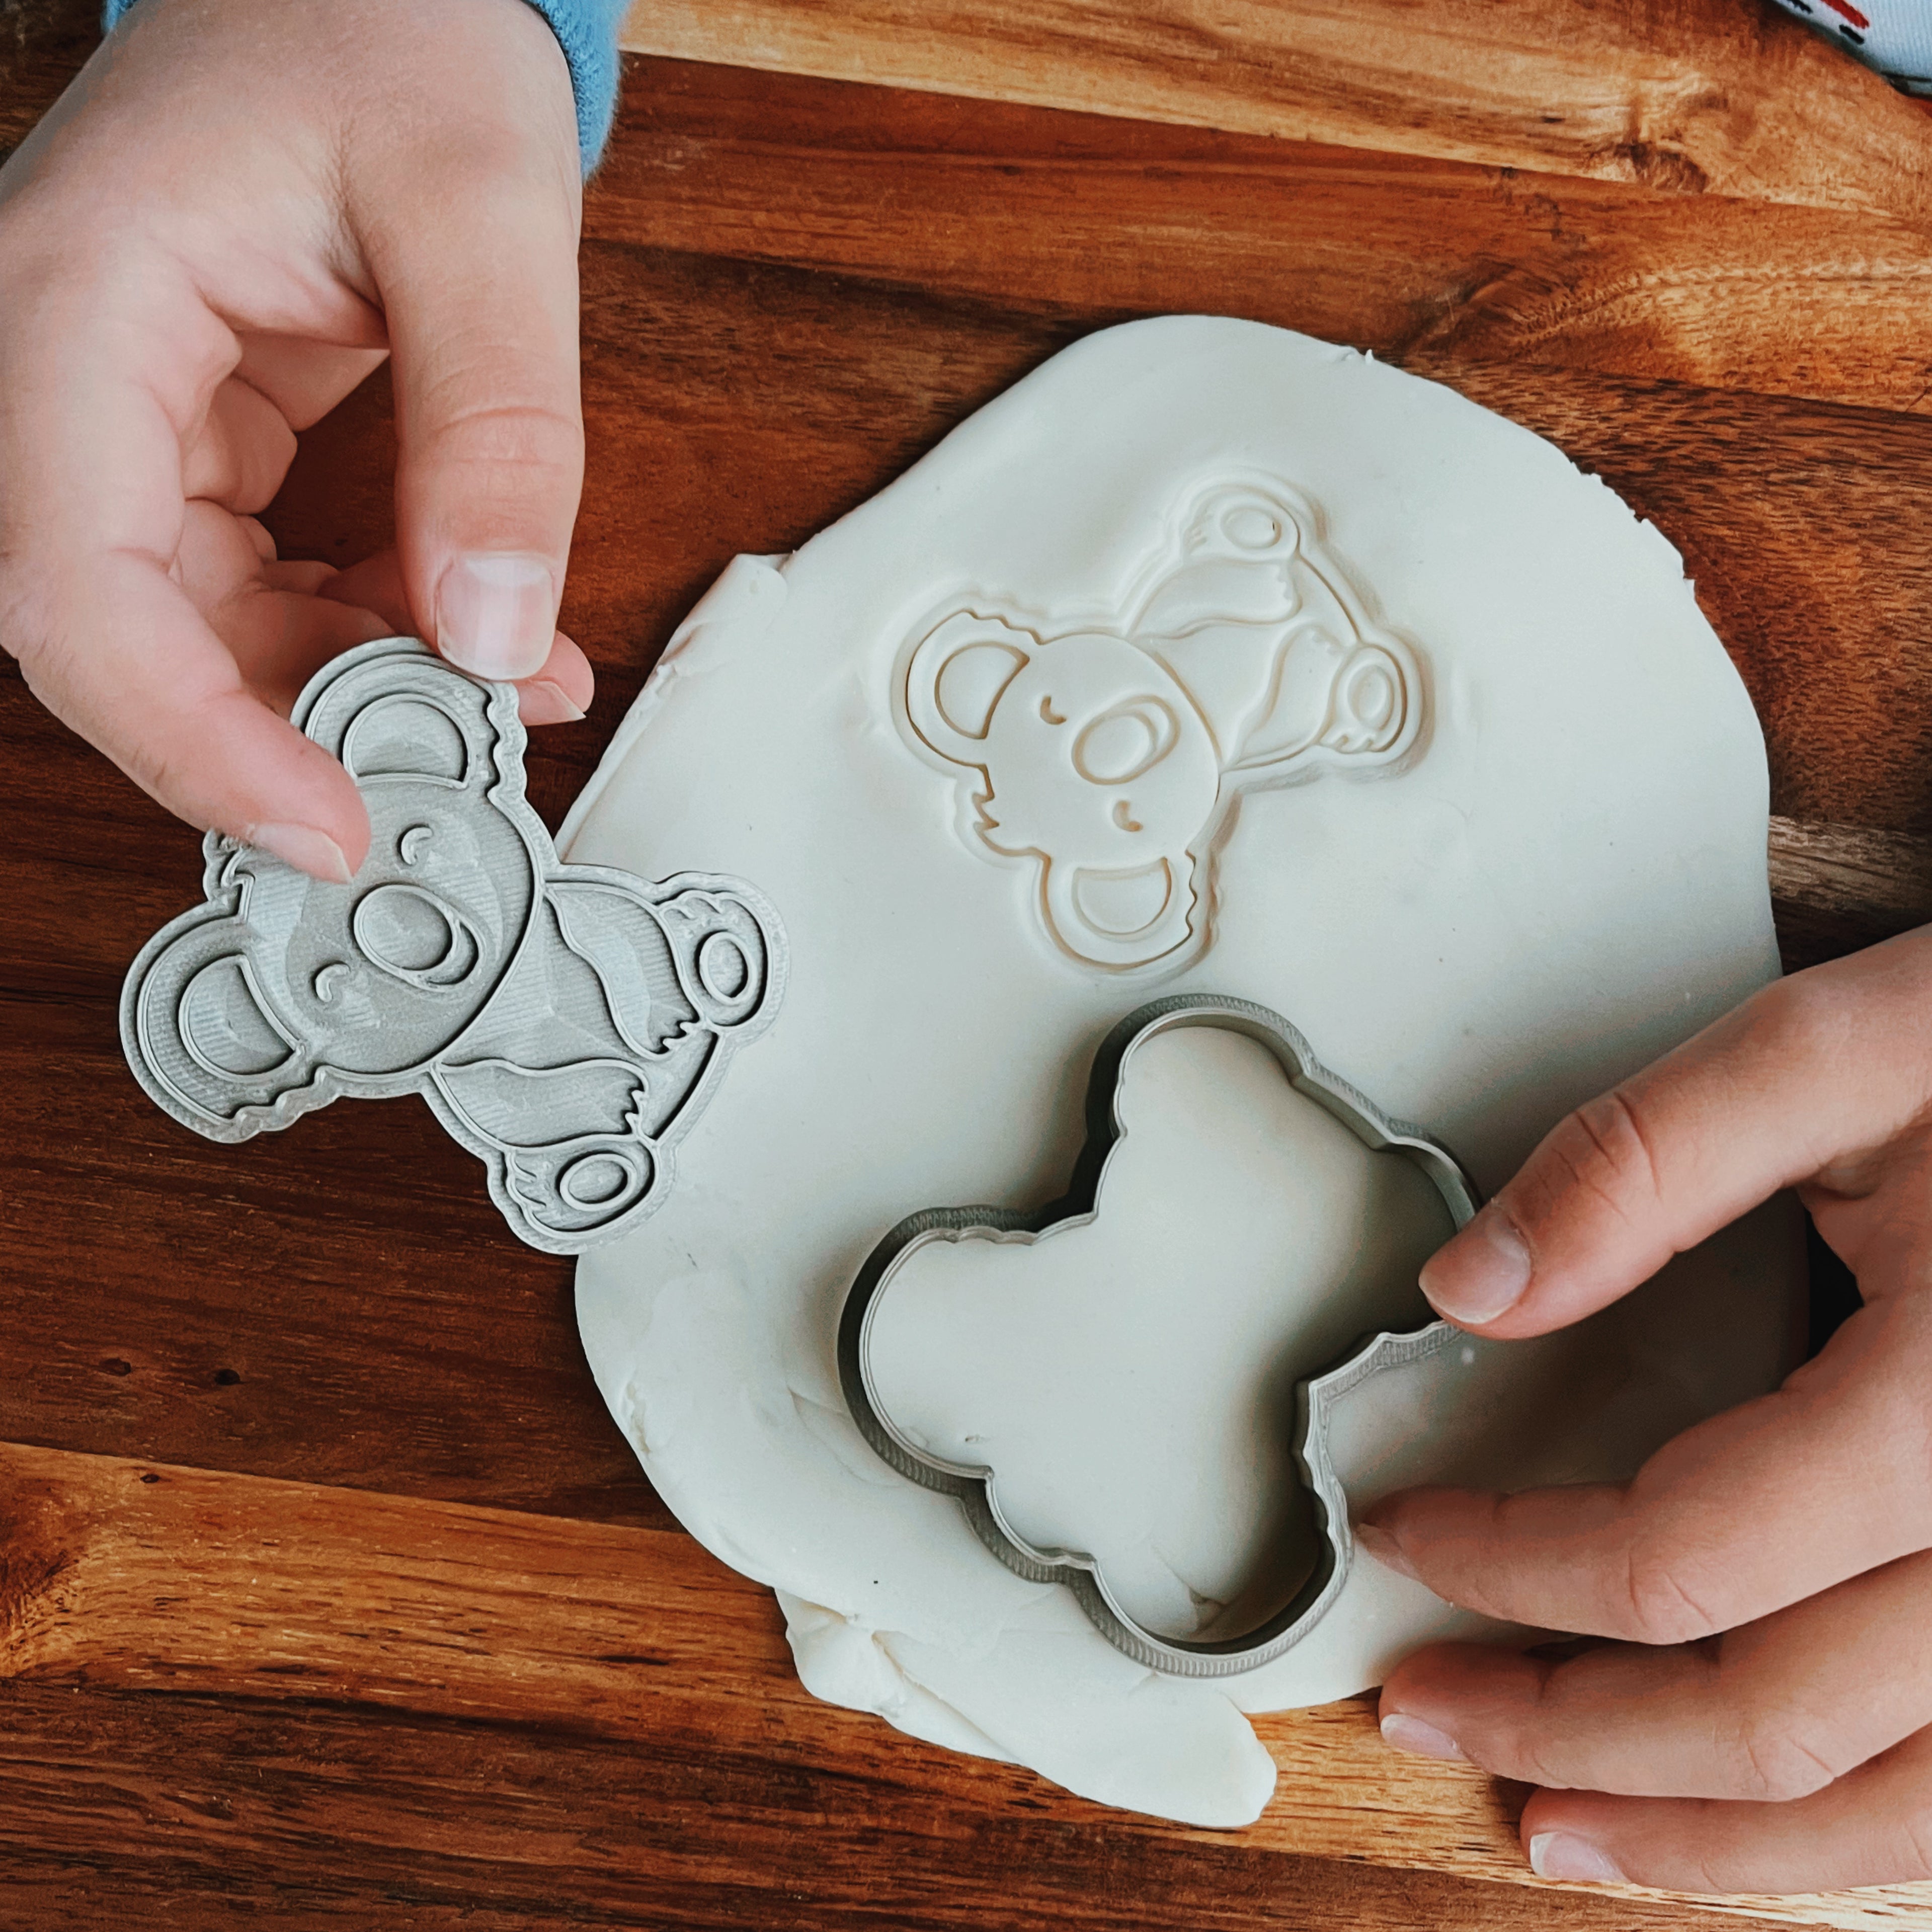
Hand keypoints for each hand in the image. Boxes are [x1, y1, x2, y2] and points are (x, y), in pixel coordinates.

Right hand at [0, 0, 592, 880]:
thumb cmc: (393, 30)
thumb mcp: (481, 208)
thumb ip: (494, 423)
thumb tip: (496, 632)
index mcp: (71, 306)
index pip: (75, 591)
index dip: (193, 738)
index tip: (325, 825)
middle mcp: (62, 375)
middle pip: (121, 633)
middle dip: (276, 734)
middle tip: (428, 795)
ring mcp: (121, 415)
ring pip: (195, 626)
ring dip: (342, 689)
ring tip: (494, 700)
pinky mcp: (193, 443)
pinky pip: (255, 582)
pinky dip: (364, 631)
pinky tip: (476, 638)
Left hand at [1360, 927, 1931, 1894]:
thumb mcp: (1844, 1051)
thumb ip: (1643, 1161)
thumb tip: (1468, 1290)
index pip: (1683, 1552)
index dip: (1511, 1560)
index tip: (1402, 1526)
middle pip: (1776, 1717)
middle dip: (1570, 1730)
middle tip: (1423, 1707)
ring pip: (1893, 1806)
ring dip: (1706, 1834)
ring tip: (1550, 1824)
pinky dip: (1847, 1823)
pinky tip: (1747, 1813)